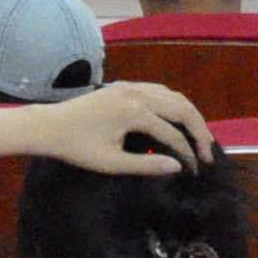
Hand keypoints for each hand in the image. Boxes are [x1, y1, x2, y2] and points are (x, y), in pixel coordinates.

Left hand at [32, 80, 213, 172]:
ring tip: (199, 138)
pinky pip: (160, 91)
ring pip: (173, 96)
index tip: (196, 171)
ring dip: (189, 115)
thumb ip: (146, 165)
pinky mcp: (125, 86)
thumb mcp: (111, 163)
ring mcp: (131, 86)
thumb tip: (178, 167)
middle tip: (208, 153)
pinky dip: (175, 105)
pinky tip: (178, 120)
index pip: (173, 134)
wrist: (49, 125)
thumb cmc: (78, 148)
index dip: (188, 154)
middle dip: (199, 131)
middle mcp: (138, 93)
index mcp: (135, 112)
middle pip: (182, 108)